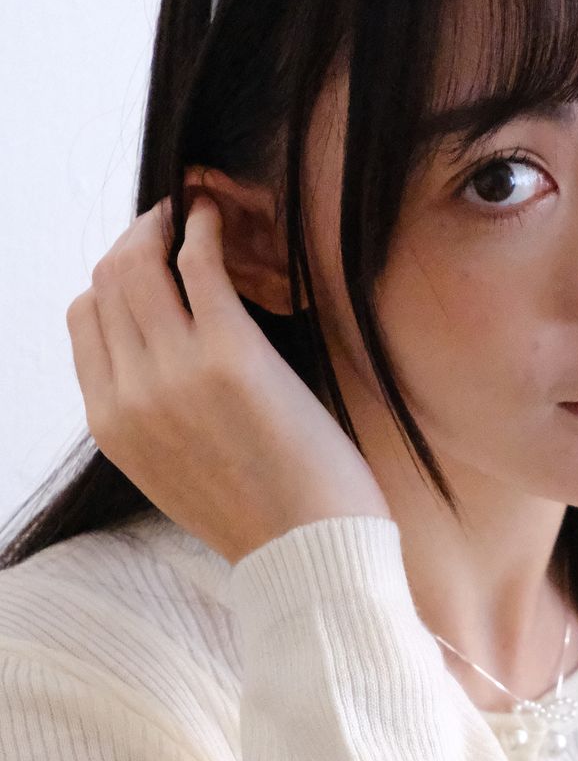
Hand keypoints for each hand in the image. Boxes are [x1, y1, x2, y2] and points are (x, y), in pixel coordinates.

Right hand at [66, 188, 392, 565]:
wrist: (310, 551)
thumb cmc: (262, 510)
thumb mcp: (173, 470)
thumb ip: (148, 415)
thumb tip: (153, 357)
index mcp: (110, 425)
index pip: (83, 318)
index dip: (113, 276)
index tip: (147, 257)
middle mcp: (129, 395)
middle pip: (105, 282)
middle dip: (134, 238)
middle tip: (168, 220)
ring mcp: (173, 373)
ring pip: (139, 264)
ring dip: (162, 222)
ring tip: (191, 209)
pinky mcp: (227, 354)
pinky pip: (196, 265)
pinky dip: (201, 227)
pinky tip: (215, 215)